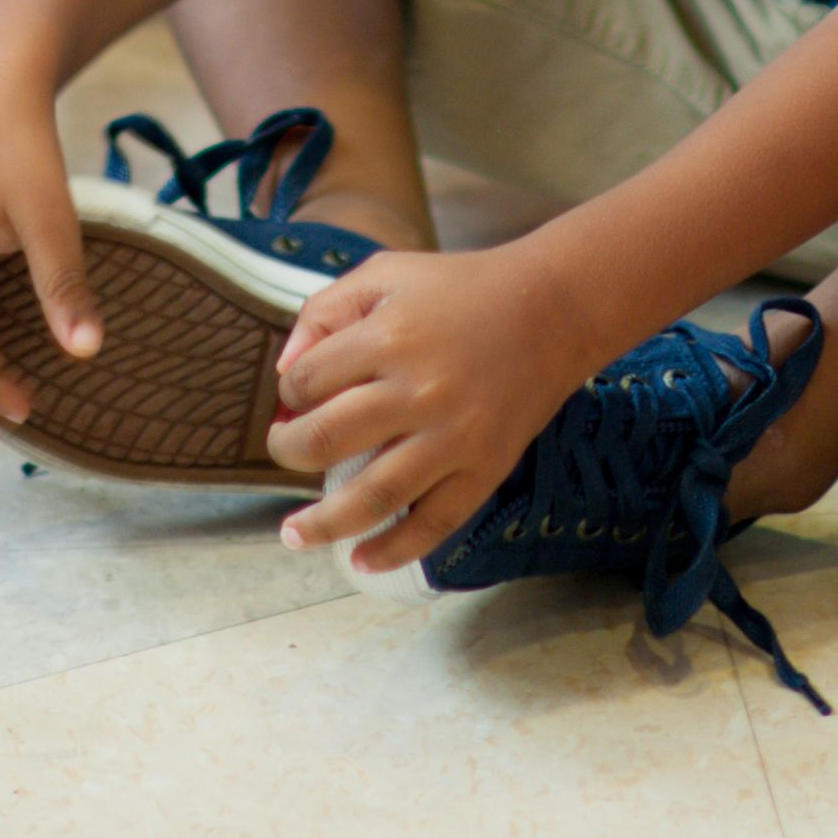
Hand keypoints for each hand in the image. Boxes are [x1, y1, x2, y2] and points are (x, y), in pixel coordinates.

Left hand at [266, 246, 612, 572]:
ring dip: (322, 523)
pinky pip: (434, 522)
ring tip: (293, 535)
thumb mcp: (387, 274)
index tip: (292, 398)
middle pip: (326, 439)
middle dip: (289, 451)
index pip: (307, 381)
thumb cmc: (461, 288)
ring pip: (371, 496)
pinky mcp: (485, 469)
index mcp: (388, 337)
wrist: (552, 309)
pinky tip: (360, 562)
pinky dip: (394, 550)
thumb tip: (285, 372)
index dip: (287, 393)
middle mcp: (418, 391)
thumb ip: (326, 310)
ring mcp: (453, 437)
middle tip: (285, 449)